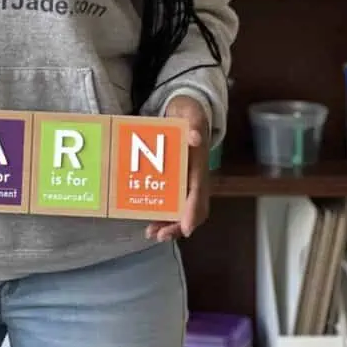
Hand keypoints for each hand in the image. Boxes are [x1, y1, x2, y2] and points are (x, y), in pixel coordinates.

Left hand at [145, 94, 209, 242]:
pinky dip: (161, 215)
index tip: (187, 228)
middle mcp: (195, 178)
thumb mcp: (191, 113)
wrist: (186, 111)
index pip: (199, 192)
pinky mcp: (175, 182)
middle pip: (193, 210)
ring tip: (152, 233)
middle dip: (179, 226)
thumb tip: (195, 138)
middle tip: (160, 235)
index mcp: (200, 165)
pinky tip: (147, 220)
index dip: (193, 211)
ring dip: (169, 225)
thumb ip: (194, 123)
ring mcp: (185, 182)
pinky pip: (170, 203)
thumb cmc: (189, 114)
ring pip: (182, 211)